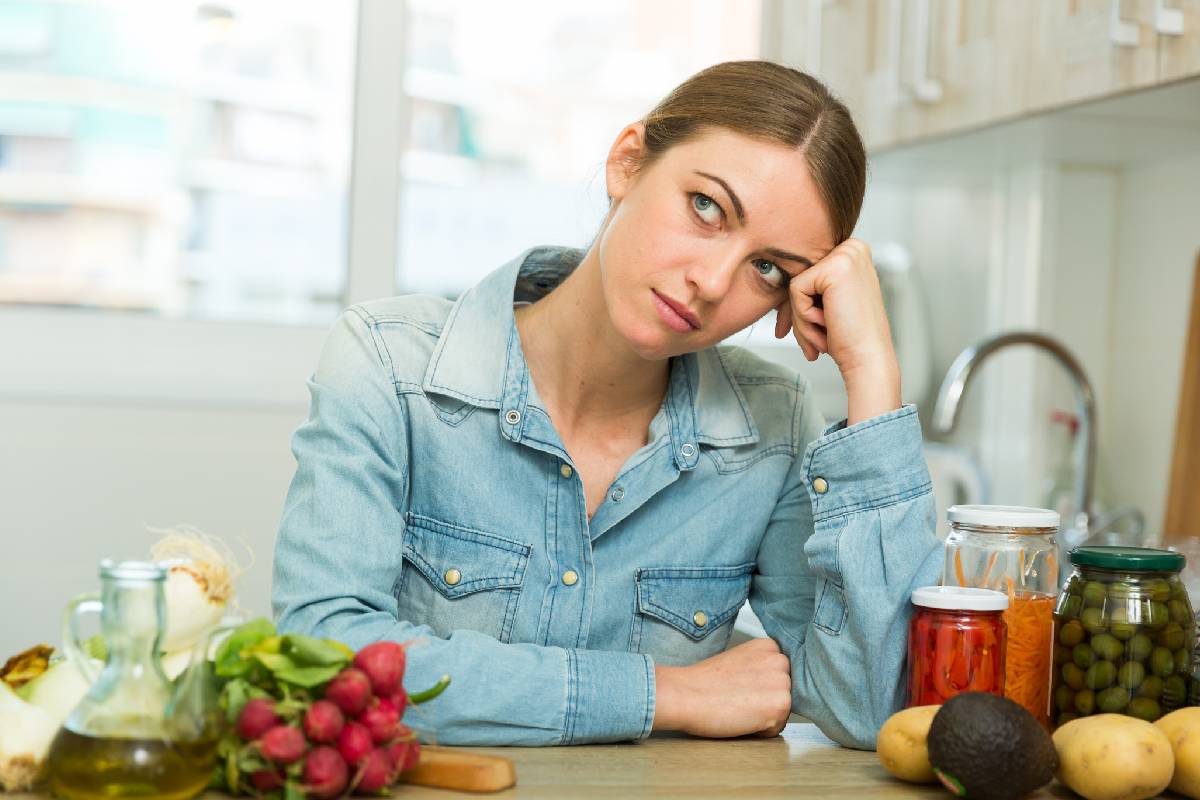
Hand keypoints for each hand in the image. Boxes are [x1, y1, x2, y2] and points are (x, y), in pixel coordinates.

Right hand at [652, 637, 791, 737]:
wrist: (685, 694)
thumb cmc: (704, 682)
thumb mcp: (738, 661)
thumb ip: (759, 668)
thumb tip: (769, 687)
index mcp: (768, 646)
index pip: (779, 675)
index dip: (760, 687)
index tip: (741, 686)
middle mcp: (780, 660)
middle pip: (785, 692)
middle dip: (766, 701)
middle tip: (739, 698)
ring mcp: (782, 682)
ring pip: (782, 711)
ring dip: (764, 716)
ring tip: (739, 707)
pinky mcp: (780, 705)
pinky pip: (777, 728)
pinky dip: (761, 731)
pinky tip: (741, 718)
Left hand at [773, 238, 901, 424]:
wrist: (868, 360)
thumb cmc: (848, 337)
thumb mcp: (829, 302)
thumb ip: (811, 283)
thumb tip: (773, 273)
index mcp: (852, 252)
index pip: (807, 274)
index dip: (802, 307)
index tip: (812, 331)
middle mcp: (853, 248)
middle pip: (800, 278)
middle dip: (799, 315)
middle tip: (815, 343)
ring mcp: (846, 255)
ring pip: (796, 286)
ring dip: (802, 320)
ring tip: (822, 338)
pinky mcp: (834, 269)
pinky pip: (795, 291)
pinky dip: (804, 316)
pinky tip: (827, 326)